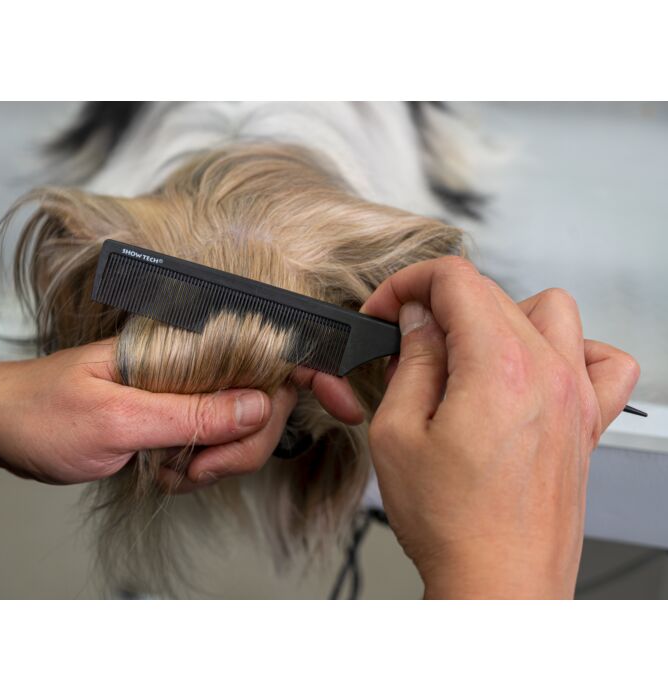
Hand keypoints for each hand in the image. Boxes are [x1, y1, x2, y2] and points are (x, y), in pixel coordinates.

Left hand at [0, 340, 363, 490]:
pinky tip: (164, 470)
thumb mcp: (117, 419)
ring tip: (172, 469)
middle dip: (245, 445)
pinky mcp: (183, 419)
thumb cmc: (46, 410)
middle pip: (266, 402)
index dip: (313, 370)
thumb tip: (261, 407)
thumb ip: (192, 413)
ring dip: (218, 463)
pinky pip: (218, 450)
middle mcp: (195, 364)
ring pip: (245, 432)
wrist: (7, 428)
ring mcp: (191, 393)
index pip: (267, 343)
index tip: (343, 403)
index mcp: (184, 344)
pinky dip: (199, 470)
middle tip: (200, 466)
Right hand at [361, 257, 639, 598]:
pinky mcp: (587, 423)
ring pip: (548, 310)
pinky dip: (568, 349)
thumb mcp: (398, 434)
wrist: (499, 586)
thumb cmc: (451, 524)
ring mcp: (576, 396)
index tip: (389, 310)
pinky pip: (601, 360)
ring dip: (500, 317)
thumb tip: (419, 320)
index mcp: (497, 367)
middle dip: (439, 305)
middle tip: (409, 344)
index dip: (409, 284)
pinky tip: (534, 371)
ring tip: (468, 355)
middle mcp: (547, 372)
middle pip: (492, 293)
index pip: (455, 280)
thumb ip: (411, 362)